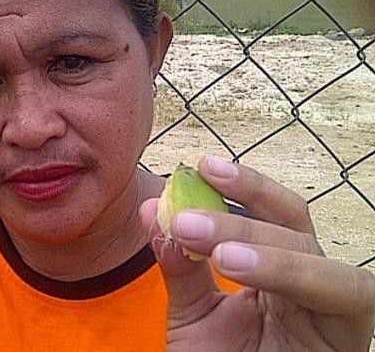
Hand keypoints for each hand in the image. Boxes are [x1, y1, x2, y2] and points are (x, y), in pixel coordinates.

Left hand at [140, 156, 374, 350]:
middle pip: (297, 228)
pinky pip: (348, 296)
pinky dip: (294, 274)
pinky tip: (238, 268)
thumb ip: (178, 264)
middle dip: (240, 218)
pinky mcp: (348, 339)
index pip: (273, 215)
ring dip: (266, 247)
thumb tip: (150, 208)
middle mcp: (312, 285)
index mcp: (279, 272)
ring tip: (209, 250)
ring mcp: (334, 313)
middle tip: (185, 216)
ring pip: (325, 260)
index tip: (200, 166)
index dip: (244, 187)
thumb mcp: (191, 316)